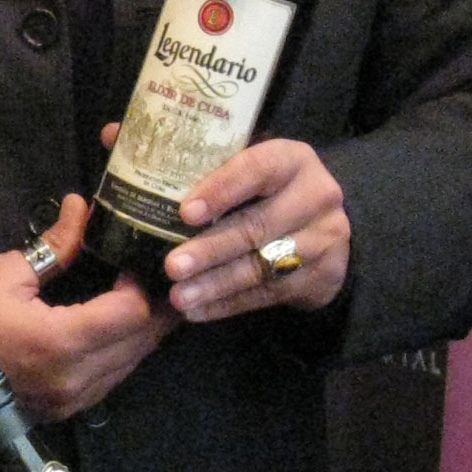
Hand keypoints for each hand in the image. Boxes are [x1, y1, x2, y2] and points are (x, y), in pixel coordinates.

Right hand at [0, 195, 170, 422]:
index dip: (141, 286)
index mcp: (61, 341)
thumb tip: (81, 206)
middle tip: (156, 278)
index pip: (131, 313)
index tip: (132, 264)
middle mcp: (76, 377)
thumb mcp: (7, 274)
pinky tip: (121, 330)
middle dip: (156, 308)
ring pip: (133, 363)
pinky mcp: (72, 409)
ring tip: (147, 301)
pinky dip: (125, 352)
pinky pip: (114, 379)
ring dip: (145, 332)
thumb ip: (55, 245)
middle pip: (142, 340)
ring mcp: (76, 399)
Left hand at [161, 137, 350, 320]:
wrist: (324, 226)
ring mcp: (324, 238)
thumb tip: (146, 174)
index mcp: (293, 160)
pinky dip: (229, 304)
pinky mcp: (323, 276)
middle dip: (210, 249)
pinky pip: (269, 294)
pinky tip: (198, 311)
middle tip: (172, 266)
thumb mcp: (255, 171)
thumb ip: (217, 171)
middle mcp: (317, 196)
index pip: (257, 170)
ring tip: (180, 295)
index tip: (186, 213)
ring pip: (263, 266)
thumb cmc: (270, 191)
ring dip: (216, 284)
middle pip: (257, 226)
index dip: (221, 190)